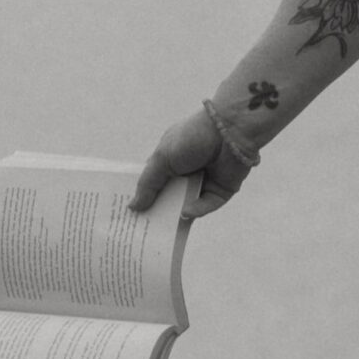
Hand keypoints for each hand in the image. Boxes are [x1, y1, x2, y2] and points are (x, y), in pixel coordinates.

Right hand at [128, 109, 251, 218]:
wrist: (229, 129)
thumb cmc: (193, 136)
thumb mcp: (162, 158)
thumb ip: (148, 184)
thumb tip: (132, 207)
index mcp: (172, 159)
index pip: (154, 182)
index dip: (143, 196)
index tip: (129, 212)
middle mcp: (188, 171)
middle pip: (171, 197)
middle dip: (159, 210)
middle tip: (142, 228)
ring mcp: (205, 181)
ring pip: (189, 204)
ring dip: (177, 214)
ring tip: (162, 230)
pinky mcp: (222, 190)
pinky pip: (207, 204)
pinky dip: (197, 209)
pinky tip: (186, 213)